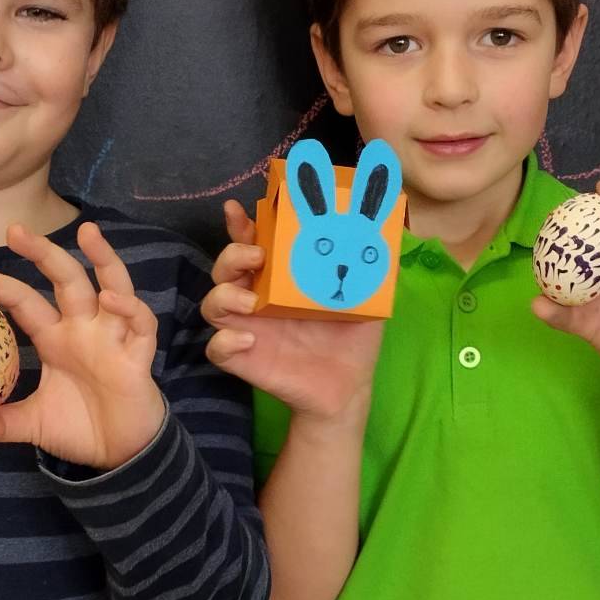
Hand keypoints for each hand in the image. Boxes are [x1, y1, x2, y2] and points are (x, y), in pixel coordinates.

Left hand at [0, 222, 164, 470]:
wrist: (119, 455)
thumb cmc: (79, 429)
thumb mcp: (32, 424)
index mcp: (54, 339)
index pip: (25, 301)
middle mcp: (84, 329)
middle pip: (66, 278)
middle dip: (42, 252)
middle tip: (13, 231)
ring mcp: (113, 338)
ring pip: (112, 286)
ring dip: (102, 258)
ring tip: (87, 231)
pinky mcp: (138, 355)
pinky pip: (140, 324)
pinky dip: (130, 309)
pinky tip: (112, 299)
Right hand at [201, 200, 381, 420]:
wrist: (348, 388)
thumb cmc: (352, 339)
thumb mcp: (365, 299)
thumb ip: (368, 269)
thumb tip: (386, 234)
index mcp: (281, 279)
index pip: (253, 244)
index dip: (241, 226)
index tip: (236, 211)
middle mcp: (258, 298)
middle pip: (225, 267)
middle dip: (233, 255)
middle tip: (258, 257)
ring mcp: (248, 328)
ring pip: (213, 304)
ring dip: (224, 296)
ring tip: (251, 303)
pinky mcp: (243, 358)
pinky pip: (216, 348)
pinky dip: (225, 342)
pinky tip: (249, 341)